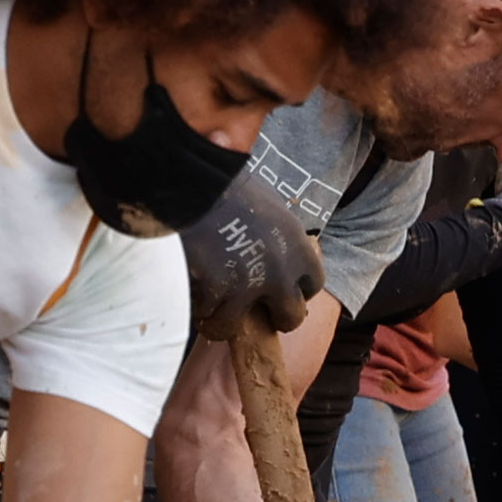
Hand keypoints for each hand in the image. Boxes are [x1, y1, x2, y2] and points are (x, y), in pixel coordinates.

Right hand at [182, 172, 325, 342]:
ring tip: (207, 304)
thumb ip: (279, 237)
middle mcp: (279, 270)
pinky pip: (202, 312)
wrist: (193, 175)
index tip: (280, 289)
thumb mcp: (269, 206)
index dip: (296, 289)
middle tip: (251, 309)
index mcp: (298, 246)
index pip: (314, 284)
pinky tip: (187, 285)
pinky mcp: (215, 289)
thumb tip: (277, 252)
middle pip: (290, 318)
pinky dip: (192, 302)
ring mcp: (246, 284)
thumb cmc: (227, 183)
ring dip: (218, 317)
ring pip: (232, 325)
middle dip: (272, 318)